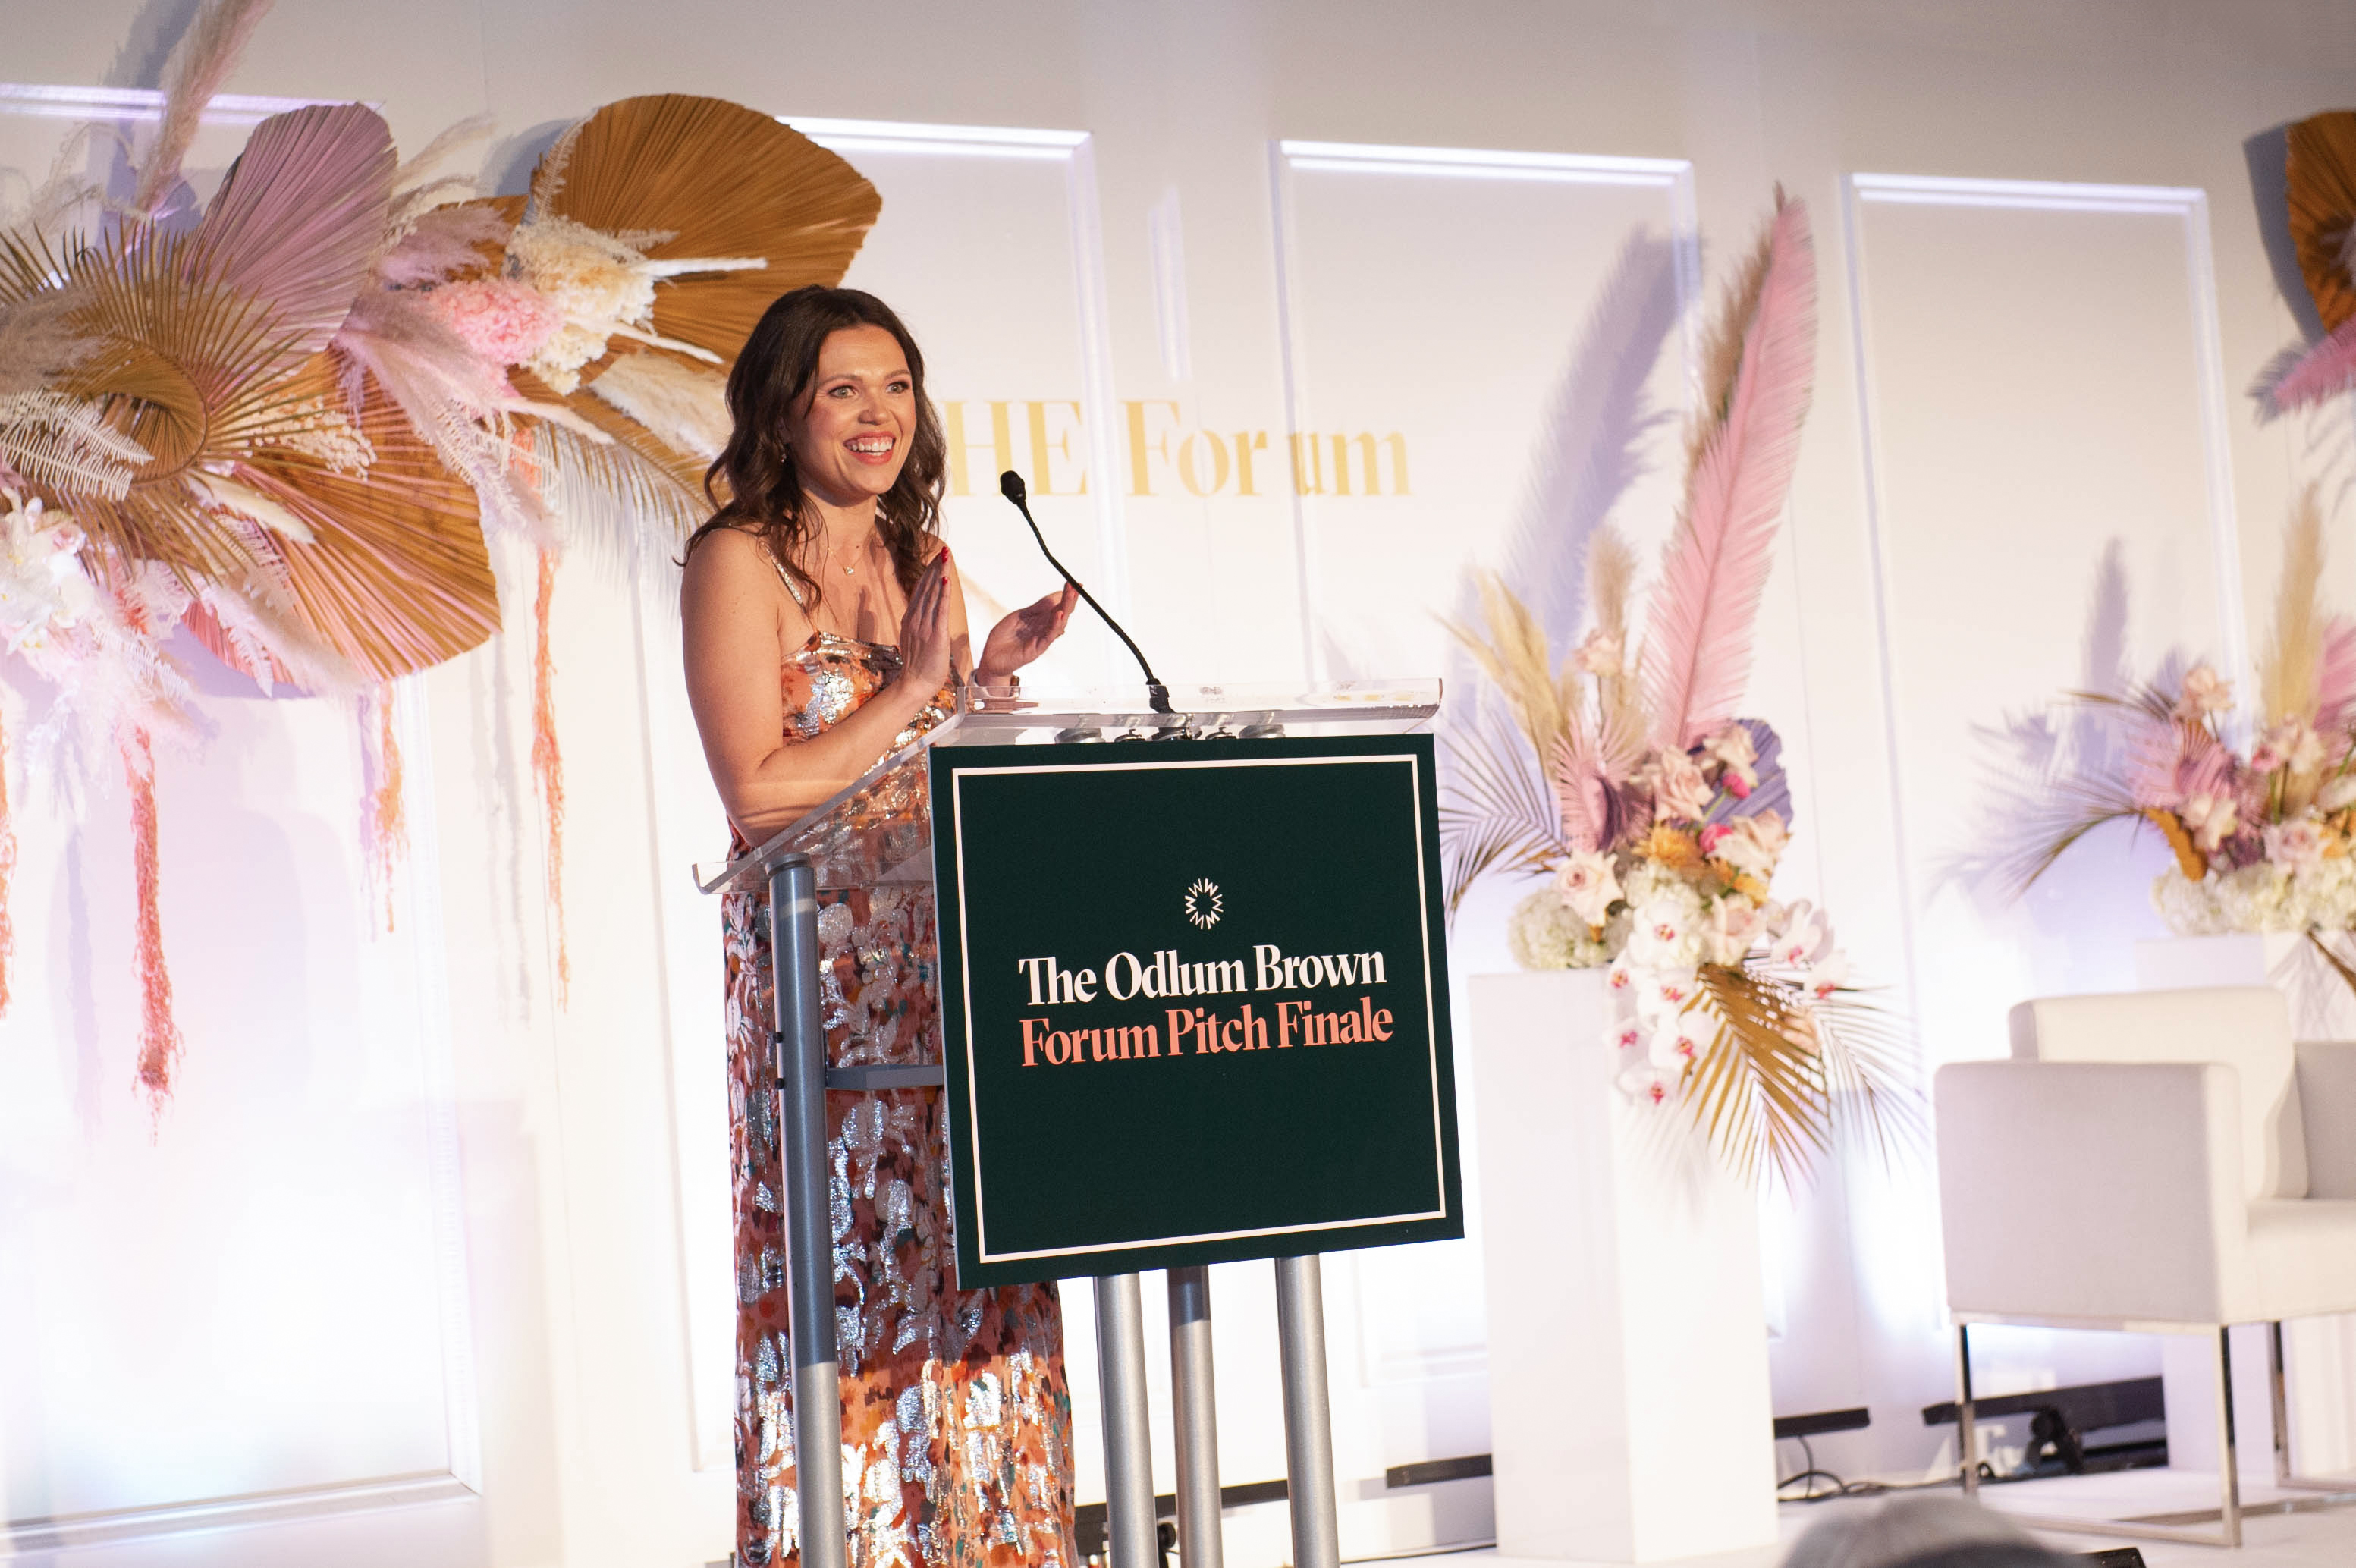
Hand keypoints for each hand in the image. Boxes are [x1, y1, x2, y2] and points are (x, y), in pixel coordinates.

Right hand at [898, 548, 952, 693]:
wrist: (915, 683)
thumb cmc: (918, 665)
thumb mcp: (914, 638)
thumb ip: (918, 622)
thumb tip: (921, 611)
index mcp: (911, 619)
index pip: (920, 589)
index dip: (929, 572)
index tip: (936, 558)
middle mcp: (915, 619)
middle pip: (926, 587)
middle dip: (935, 567)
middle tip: (943, 550)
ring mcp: (924, 626)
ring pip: (933, 595)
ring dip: (940, 574)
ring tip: (945, 557)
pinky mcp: (935, 635)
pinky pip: (940, 611)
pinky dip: (943, 594)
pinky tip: (946, 580)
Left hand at [976, 582, 1077, 682]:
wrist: (991, 657)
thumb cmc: (1004, 637)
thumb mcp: (1020, 616)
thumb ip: (1036, 608)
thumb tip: (1056, 595)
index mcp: (1041, 620)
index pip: (1058, 605)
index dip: (1066, 595)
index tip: (1074, 583)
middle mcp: (1044, 629)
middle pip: (1062, 613)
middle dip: (1069, 599)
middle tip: (1075, 586)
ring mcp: (1041, 639)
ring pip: (1059, 624)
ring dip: (1065, 609)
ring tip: (1071, 596)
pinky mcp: (1036, 649)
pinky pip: (1048, 637)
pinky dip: (1055, 625)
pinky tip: (1059, 615)